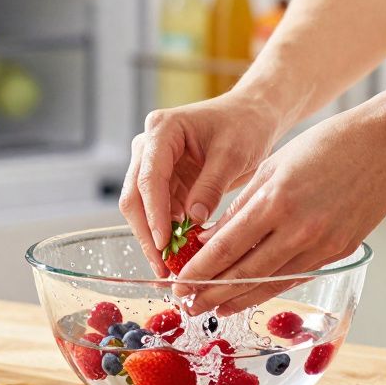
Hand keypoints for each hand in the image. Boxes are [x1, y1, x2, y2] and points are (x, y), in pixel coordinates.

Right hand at [118, 91, 282, 274]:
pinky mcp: (164, 181)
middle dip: (147, 233)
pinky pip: (158, 212)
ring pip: (141, 208)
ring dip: (154, 238)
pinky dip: (166, 233)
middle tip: (162, 266)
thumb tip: (193, 221)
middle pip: (134, 195)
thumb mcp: (232, 155)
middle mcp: (148, 146)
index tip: (163, 244)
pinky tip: (179, 254)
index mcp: (162, 130)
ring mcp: (152, 164)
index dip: (154, 213)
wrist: (251, 117)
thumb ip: (211, 186)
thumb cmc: (243, 126)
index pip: (149, 177)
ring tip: (170, 267)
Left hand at [177, 103, 385, 314]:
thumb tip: (210, 240)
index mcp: (276, 201)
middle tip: (188, 305)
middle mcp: (298, 229)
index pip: (227, 248)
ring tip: (215, 308)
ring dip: (239, 299)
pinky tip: (252, 295)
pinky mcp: (340, 252)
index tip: (178, 284)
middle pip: (245, 274)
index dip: (199, 271)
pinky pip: (297, 276)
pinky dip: (271, 287)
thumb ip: (241, 207)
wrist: (384, 146)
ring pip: (271, 283)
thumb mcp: (272, 167)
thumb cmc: (324, 146)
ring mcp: (322, 245)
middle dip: (211, 293)